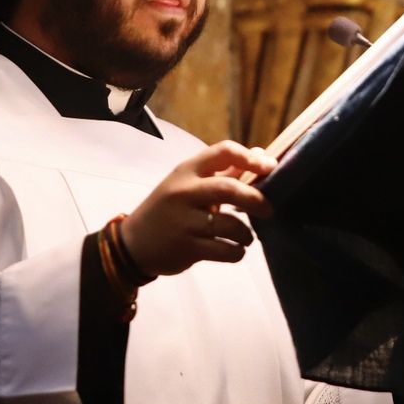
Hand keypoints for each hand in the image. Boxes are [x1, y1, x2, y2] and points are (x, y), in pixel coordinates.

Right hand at [120, 141, 277, 276]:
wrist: (134, 243)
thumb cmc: (169, 209)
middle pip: (229, 188)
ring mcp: (184, 221)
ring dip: (247, 233)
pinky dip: (237, 252)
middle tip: (268, 209)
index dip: (251, 158)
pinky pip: (224, 250)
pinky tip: (235, 250)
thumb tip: (261, 154)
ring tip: (247, 237)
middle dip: (255, 199)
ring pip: (230, 225)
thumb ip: (224, 171)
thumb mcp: (189, 184)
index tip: (269, 168)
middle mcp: (184, 192)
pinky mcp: (187, 248)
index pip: (223, 151)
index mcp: (187, 171)